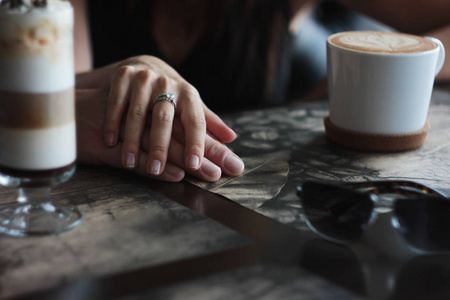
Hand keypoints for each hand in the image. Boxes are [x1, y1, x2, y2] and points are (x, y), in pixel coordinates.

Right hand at [100, 55, 236, 176]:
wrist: (145, 65)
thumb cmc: (172, 94)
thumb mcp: (191, 105)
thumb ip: (209, 122)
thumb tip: (232, 138)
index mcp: (189, 94)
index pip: (195, 121)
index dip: (196, 143)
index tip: (194, 165)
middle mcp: (168, 84)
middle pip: (164, 119)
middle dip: (160, 146)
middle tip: (156, 170)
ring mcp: (144, 78)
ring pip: (137, 113)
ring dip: (132, 139)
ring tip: (129, 163)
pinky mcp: (123, 75)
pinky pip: (117, 101)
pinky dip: (113, 121)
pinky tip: (110, 141)